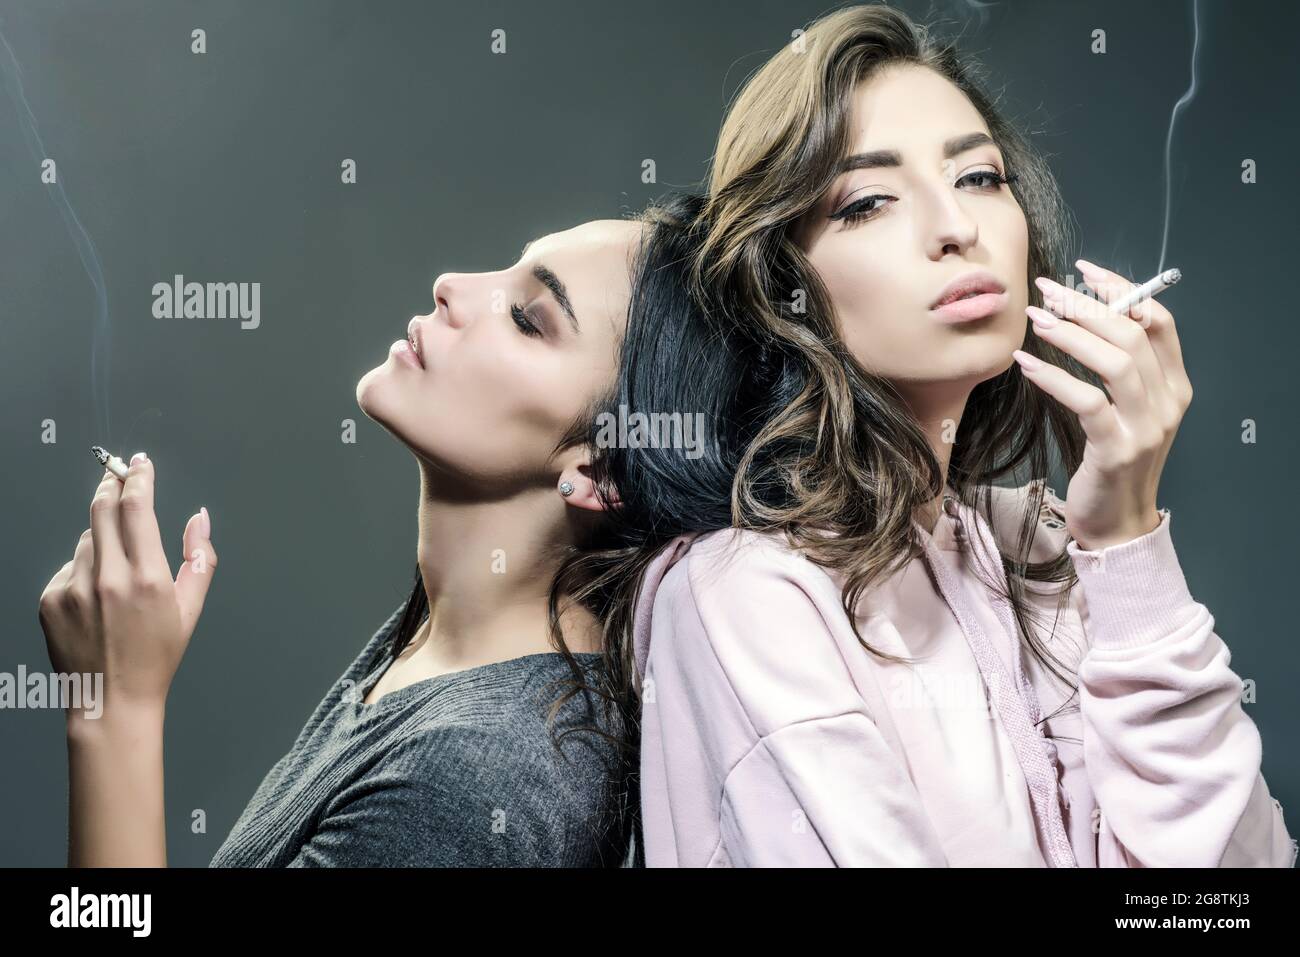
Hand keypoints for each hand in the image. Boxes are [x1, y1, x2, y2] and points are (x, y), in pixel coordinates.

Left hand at [38, 453, 216, 722]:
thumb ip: (200, 558)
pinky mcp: (49, 600)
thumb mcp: (191, 609)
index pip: (137, 508)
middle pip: (102, 509)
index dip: (138, 477)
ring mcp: (72, 588)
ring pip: (86, 539)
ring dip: (101, 536)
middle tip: (116, 469)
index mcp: (148, 578)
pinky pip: (68, 566)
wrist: (111, 700)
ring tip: (116, 566)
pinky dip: (83, 568)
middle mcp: (107, 578)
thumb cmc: (158, 656)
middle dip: (110, 483)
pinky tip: (95, 595)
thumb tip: (199, 516)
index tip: (140, 462)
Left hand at [1012, 259, 1192, 550]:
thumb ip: (1118, 368)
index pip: (1158, 321)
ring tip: (1035, 319)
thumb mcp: (1127, 409)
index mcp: (1175, 385)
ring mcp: (1146, 427)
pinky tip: (1026, 363)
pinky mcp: (1117, 450)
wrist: (1117, 523)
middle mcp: (1168, 402)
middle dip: (1087, 306)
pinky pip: (1087, 402)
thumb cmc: (1113, 459)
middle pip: (1132, 335)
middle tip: (1046, 291)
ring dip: (1071, 335)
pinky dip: (1055, 377)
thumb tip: (1080, 315)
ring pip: (1115, 363)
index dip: (1123, 290)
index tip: (1084, 271)